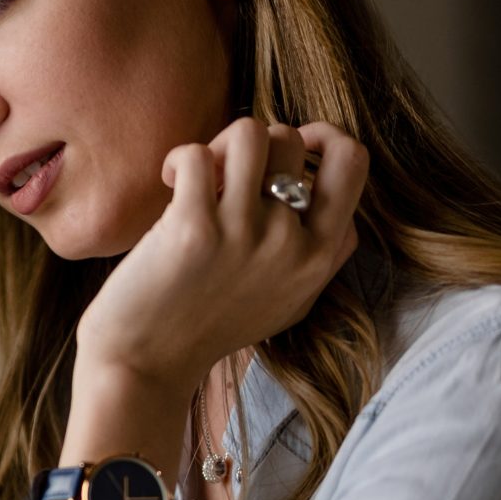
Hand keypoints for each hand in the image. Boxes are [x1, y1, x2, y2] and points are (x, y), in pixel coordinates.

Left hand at [74, 119, 366, 396]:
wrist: (148, 366)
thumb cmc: (212, 327)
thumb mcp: (291, 299)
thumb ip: (322, 250)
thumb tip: (326, 190)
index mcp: (320, 256)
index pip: (352, 162)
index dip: (319, 137)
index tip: (287, 150)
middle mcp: (290, 243)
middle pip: (289, 139)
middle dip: (254, 143)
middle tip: (226, 175)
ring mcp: (243, 234)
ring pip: (249, 133)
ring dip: (219, 145)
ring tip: (199, 176)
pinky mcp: (192, 229)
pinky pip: (195, 155)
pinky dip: (179, 160)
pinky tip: (170, 185)